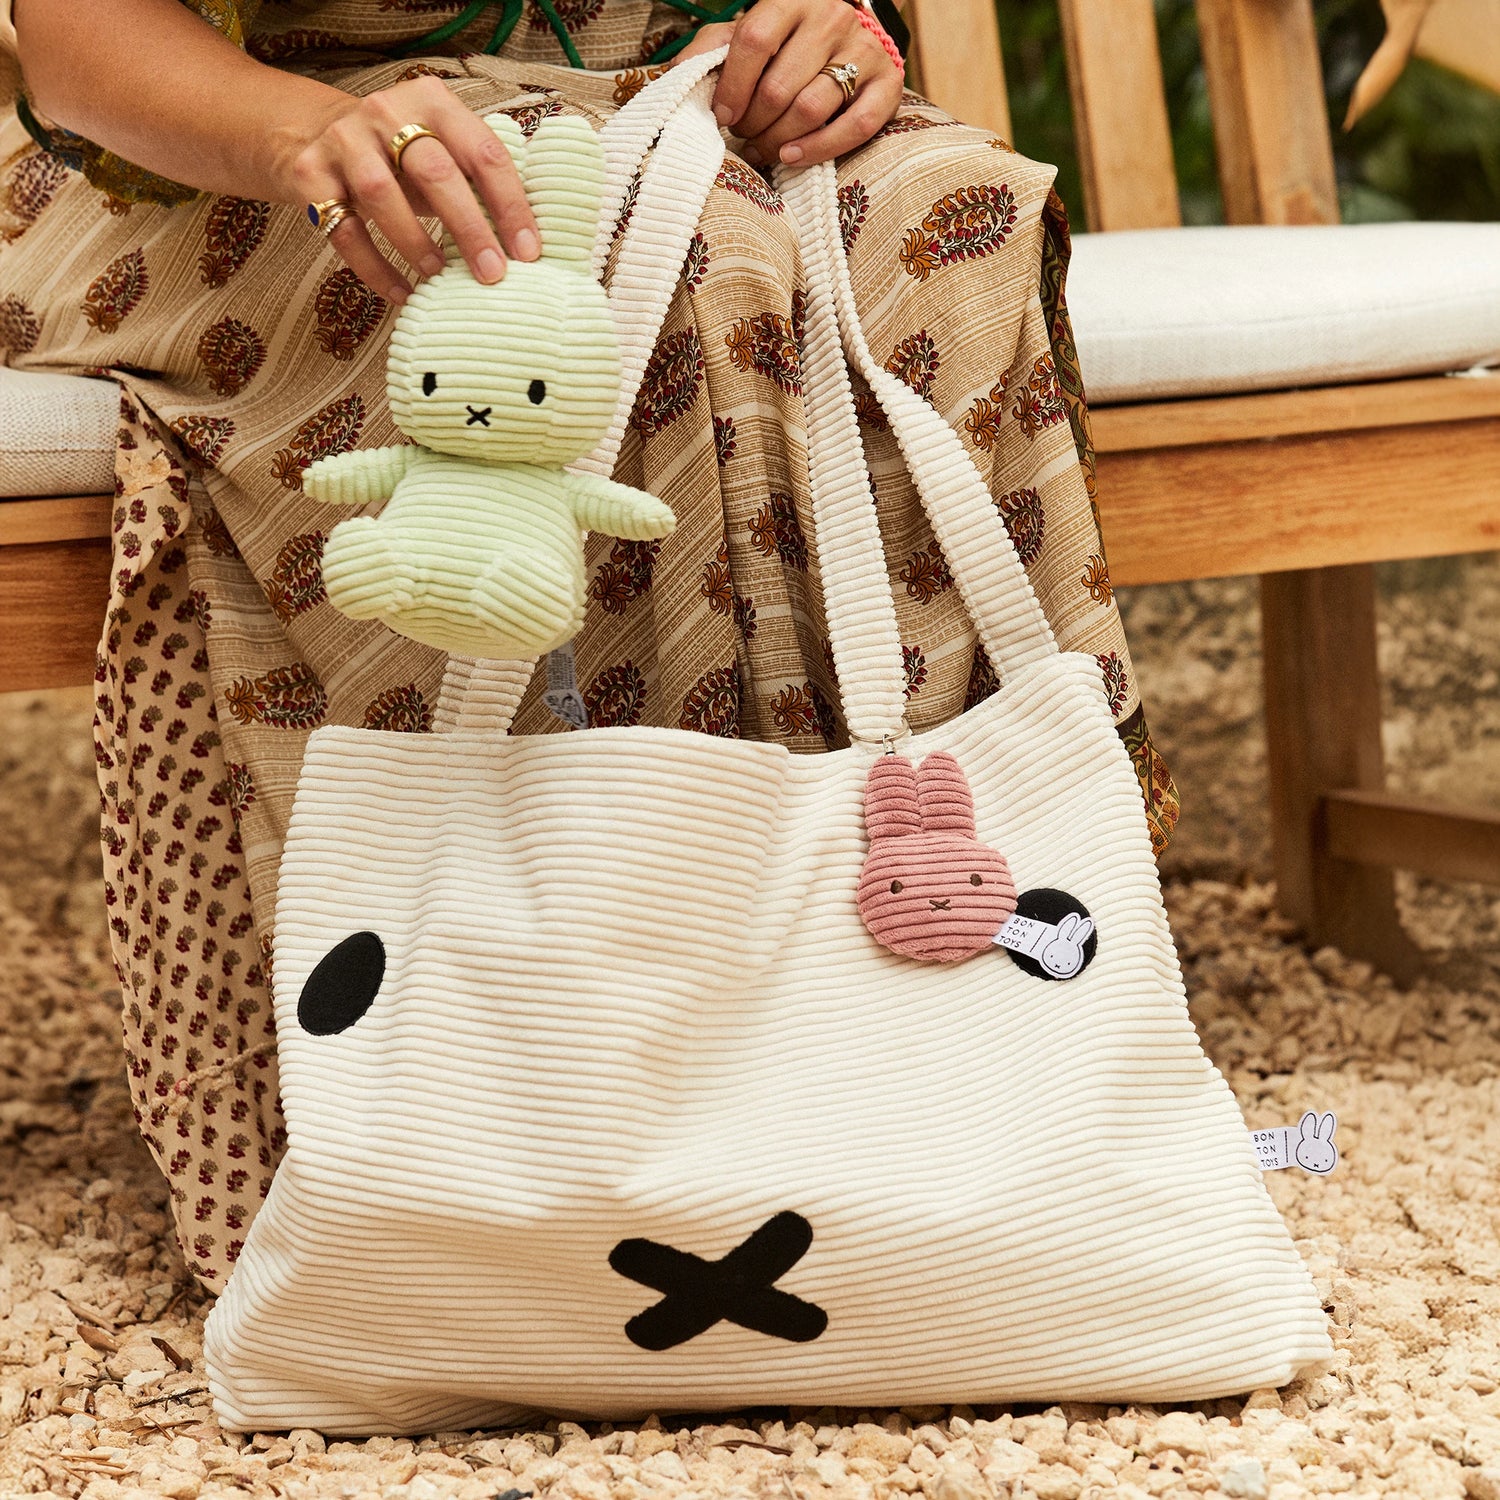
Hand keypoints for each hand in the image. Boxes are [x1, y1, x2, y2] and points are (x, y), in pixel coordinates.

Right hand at [284, 75, 541, 305]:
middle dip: (469, 228)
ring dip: (416, 243)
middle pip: (436, 172)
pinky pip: (345, 230)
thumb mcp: (439, 151)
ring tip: (440, 276)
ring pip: (383, 196)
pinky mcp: (310, 173)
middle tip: (492, 274)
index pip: (483, 152)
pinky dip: (375, 267)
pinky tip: (401, 292)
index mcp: (433, 102)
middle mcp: (386, 111)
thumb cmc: (398, 155)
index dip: (510, 204)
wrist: (312, 132)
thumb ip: (476, 181)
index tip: (528, 252)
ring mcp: (344, 140)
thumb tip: (526, 245)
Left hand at [676, 0, 902, 167]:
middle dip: (753, 123)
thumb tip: (672, 78)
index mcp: (792, 0)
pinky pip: (854, 127)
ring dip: (778, 141)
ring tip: (763, 150)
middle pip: (780, 86)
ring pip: (811, 110)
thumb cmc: (787, 46)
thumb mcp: (747, 36)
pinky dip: (818, 149)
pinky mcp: (887, 84)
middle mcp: (831, 19)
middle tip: (744, 137)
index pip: (754, 39)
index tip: (722, 117)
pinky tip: (792, 157)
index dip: (732, 86)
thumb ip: (711, 50)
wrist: (849, 42)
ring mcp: (863, 51)